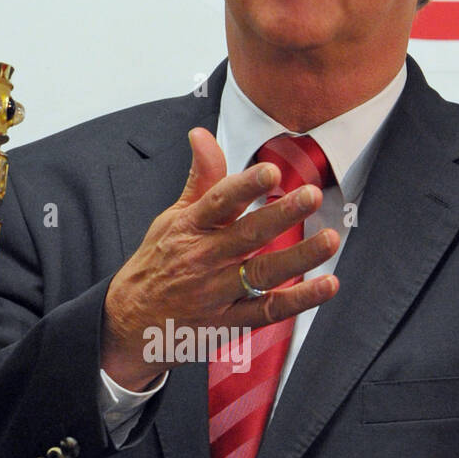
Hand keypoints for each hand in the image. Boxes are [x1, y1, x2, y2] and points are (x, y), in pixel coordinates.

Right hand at [100, 127, 339, 389]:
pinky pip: (267, 311)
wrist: (128, 321)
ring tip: (330, 239)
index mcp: (187, 228)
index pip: (217, 202)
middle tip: (311, 195)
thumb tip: (201, 134)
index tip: (270, 171)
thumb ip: (199, 179)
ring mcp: (214, 293)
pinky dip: (298, 299)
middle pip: (245, 235)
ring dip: (298, 257)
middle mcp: (201, 259)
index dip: (244, 186)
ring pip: (261, 273)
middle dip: (280, 214)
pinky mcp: (227, 323)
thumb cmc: (156, 263)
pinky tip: (326, 285)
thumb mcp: (171, 218)